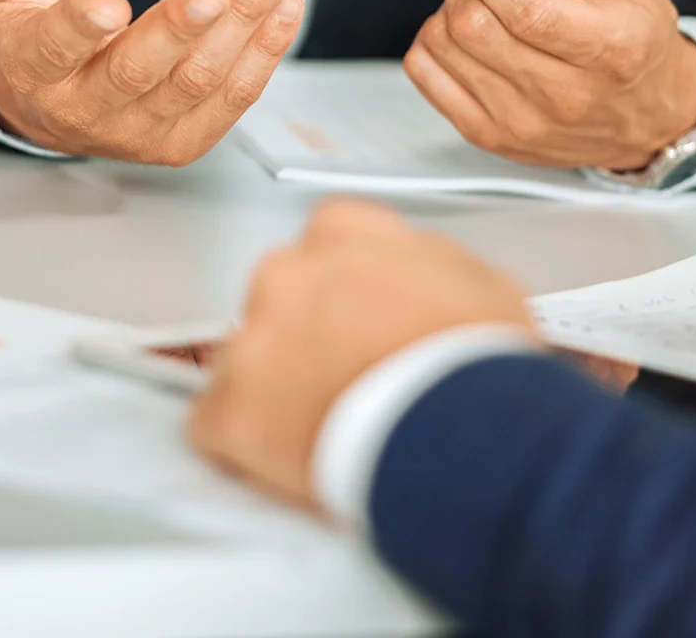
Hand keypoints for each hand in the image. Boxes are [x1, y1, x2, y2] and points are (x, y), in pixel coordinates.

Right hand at [0, 0, 303, 163]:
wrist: (49, 102)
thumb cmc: (29, 27)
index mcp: (33, 67)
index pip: (53, 50)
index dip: (80, 28)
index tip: (109, 2)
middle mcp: (83, 109)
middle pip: (135, 74)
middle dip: (178, 30)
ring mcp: (136, 131)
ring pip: (195, 83)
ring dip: (240, 27)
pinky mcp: (180, 140)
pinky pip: (231, 99)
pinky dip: (263, 51)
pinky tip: (284, 5)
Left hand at [189, 199, 535, 508]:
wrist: (457, 429)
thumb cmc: (475, 363)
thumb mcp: (479, 280)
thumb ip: (425, 265)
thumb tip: (413, 282)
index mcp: (341, 233)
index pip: (324, 246)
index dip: (346, 292)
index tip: (361, 322)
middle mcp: (284, 274)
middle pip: (280, 302)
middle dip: (305, 338)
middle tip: (348, 380)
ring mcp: (249, 341)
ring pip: (245, 363)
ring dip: (274, 391)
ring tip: (326, 428)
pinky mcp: (227, 409)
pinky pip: (216, 425)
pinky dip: (244, 446)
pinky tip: (287, 461)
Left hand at [402, 0, 695, 169]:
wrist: (645, 111)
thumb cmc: (635, 30)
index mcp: (608, 46)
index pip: (523, 8)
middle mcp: (564, 95)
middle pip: (473, 25)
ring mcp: (522, 123)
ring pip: (443, 45)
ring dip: (450, 6)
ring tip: (484, 0)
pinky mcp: (489, 136)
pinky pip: (425, 73)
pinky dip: (434, 40)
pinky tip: (468, 34)